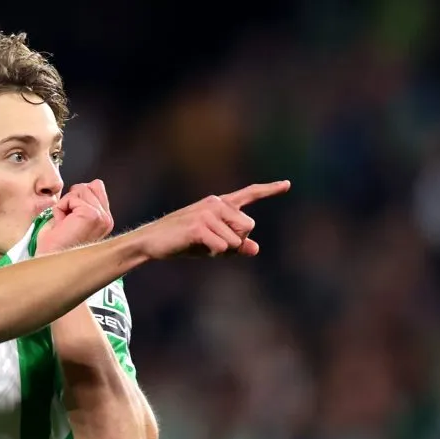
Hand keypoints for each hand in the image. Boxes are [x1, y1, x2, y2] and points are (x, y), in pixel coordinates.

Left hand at [37, 180, 114, 254]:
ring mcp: (100, 217)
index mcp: (104, 220)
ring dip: (65, 205)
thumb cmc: (56, 246)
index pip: (96, 186)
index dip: (77, 197)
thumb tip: (84, 185)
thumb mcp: (73, 219)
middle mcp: (106, 219)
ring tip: (64, 224)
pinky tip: (62, 225)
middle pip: (87, 186)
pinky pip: (71, 198)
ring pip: (79, 190)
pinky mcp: (90, 215)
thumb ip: (82, 202)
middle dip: (71, 200)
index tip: (71, 218)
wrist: (50, 261)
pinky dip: (61, 209)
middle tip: (66, 222)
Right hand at [136, 181, 289, 258]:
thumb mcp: (212, 244)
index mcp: (219, 204)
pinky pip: (222, 247)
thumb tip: (255, 248)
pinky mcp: (199, 226)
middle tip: (212, 244)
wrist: (151, 242)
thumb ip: (235, 245)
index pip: (248, 194)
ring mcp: (207, 213)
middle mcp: (215, 204)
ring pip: (235, 241)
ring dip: (222, 250)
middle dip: (236, 242)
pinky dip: (212, 253)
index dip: (269, 190)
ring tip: (201, 245)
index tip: (287, 185)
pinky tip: (195, 247)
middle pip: (248, 227)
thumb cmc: (182, 242)